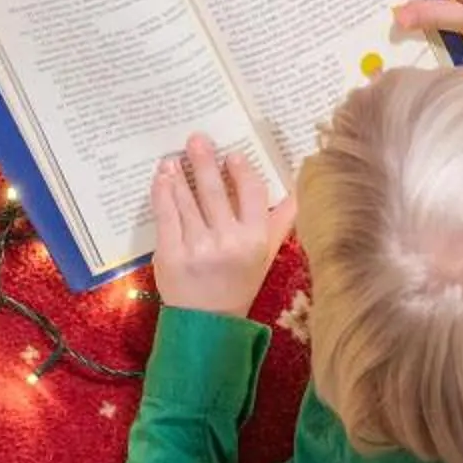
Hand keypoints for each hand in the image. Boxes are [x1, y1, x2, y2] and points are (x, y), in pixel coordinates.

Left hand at [150, 135, 295, 319]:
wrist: (207, 324)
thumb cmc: (239, 284)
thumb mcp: (265, 255)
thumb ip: (279, 222)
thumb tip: (299, 190)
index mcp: (255, 239)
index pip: (253, 192)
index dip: (242, 170)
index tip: (232, 155)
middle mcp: (228, 241)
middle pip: (215, 190)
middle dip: (205, 160)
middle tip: (197, 138)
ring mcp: (197, 247)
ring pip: (187, 199)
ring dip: (179, 173)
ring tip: (174, 156)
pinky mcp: (170, 254)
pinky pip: (166, 215)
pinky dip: (163, 192)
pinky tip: (163, 177)